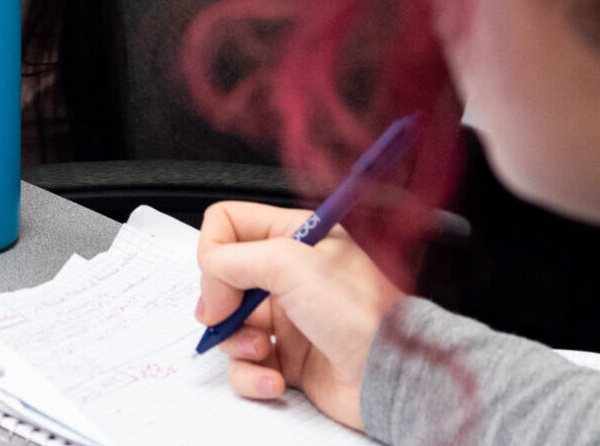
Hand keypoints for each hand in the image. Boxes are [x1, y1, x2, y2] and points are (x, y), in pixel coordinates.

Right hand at [195, 200, 405, 430]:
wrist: (391, 377)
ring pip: (229, 324)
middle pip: (222, 277)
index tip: (221, 277)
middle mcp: (290, 274)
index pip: (229, 223)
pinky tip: (272, 377)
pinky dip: (251, 373)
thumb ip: (232, 259)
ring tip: (263, 350)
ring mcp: (287, 317)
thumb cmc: (360, 315)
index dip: (215, 249)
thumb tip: (208, 276)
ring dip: (238, 342)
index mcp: (295, 237)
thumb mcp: (290, 265)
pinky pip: (245, 363)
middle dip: (220, 302)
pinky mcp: (287, 357)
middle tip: (226, 316)